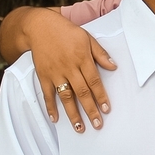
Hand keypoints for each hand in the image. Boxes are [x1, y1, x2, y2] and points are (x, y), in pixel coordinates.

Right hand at [28, 8, 116, 131]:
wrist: (40, 26)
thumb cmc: (66, 31)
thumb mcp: (87, 38)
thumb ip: (100, 54)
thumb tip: (114, 67)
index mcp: (82, 58)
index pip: (94, 81)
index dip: (101, 96)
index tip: (106, 109)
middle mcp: (69, 67)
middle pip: (82, 92)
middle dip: (90, 110)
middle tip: (97, 124)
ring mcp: (55, 73)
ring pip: (65, 97)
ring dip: (73, 114)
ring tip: (80, 128)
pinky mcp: (43, 75)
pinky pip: (47, 94)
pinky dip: (50, 107)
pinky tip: (55, 119)